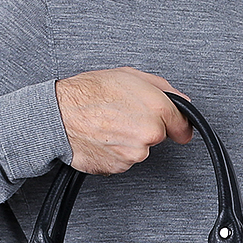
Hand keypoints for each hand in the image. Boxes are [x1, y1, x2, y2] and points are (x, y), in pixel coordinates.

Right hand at [55, 67, 192, 174]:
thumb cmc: (88, 94)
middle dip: (146, 127)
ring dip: (129, 140)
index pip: (182, 125)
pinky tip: (103, 137)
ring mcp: (135, 153)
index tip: (180, 129)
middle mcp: (149, 133)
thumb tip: (179, 100)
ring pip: (140, 149)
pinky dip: (116, 151)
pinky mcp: (120, 167)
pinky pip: (124, 160)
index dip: (180, 126)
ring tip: (109, 124)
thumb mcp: (129, 75)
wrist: (60, 116)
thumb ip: (162, 88)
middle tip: (124, 114)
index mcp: (156, 108)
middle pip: (158, 136)